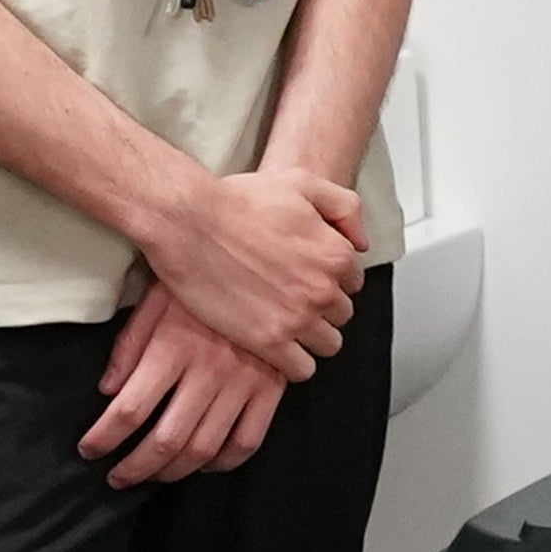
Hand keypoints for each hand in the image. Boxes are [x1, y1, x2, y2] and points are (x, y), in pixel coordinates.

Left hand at [82, 288, 292, 486]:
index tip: (89, 450)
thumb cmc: (199, 277)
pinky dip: (224, 463)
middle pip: (165, 440)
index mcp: (173, 347)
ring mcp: (243, 383)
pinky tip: (205, 464)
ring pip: (204, 448)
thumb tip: (107, 389)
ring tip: (154, 475)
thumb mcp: (155, 298)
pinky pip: (248, 440)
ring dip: (174, 472)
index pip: (129, 409)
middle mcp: (208, 371)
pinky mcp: (271, 388)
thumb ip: (129, 344)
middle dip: (135, 468)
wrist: (264, 260)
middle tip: (118, 478)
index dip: (104, 438)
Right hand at [143, 166, 360, 369]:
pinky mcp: (268, 341)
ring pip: (328, 345)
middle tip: (291, 298)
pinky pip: (303, 369)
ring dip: (311, 337)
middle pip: (342, 315)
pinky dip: (294, 362)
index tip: (306, 276)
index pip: (353, 282)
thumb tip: (361, 243)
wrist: (188, 221)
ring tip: (284, 323)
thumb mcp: (302, 182)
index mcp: (336, 254)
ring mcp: (297, 318)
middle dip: (322, 308)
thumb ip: (344, 207)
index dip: (330, 279)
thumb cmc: (237, 200)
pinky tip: (276, 346)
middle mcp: (323, 289)